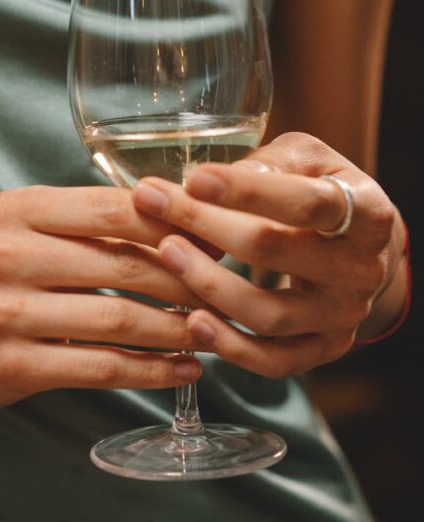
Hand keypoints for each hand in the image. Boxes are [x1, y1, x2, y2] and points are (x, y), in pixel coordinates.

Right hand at [0, 186, 204, 407]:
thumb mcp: (28, 227)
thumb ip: (92, 223)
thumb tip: (187, 227)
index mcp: (20, 209)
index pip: (115, 208)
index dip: (176, 223)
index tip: (219, 238)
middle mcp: (10, 254)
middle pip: (124, 264)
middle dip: (188, 280)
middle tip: (231, 291)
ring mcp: (9, 312)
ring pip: (119, 321)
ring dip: (177, 329)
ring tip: (215, 332)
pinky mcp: (14, 365)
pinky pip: (100, 368)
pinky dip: (150, 372)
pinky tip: (183, 370)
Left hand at [131, 132, 404, 378]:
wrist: (363, 250)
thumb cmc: (322, 191)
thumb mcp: (309, 159)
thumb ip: (268, 164)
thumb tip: (210, 181)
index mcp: (367, 213)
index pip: (306, 202)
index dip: (247, 191)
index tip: (194, 178)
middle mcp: (361, 269)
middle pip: (277, 252)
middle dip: (207, 226)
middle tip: (154, 205)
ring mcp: (343, 315)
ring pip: (270, 315)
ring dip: (209, 285)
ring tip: (166, 254)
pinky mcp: (324, 349)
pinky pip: (274, 361)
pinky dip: (230, 346)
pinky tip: (191, 321)